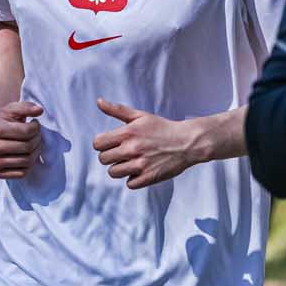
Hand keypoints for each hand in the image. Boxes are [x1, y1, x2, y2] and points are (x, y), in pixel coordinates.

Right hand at [0, 100, 43, 178]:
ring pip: (27, 161)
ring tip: (32, 143)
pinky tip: (24, 154)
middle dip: (37, 139)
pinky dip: (28, 164)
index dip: (36, 127)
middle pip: (28, 147)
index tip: (34, 123)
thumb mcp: (13, 109)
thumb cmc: (3, 119)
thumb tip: (39, 110)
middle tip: (36, 134)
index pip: (27, 131)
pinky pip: (22, 173)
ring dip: (35, 151)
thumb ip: (27, 107)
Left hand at [93, 99, 210, 188]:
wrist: (187, 142)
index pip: (98, 144)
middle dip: (110, 156)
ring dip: (120, 168)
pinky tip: (141, 170)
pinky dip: (134, 179)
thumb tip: (99, 101)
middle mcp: (132, 149)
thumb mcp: (140, 116)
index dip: (102, 144)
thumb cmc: (162, 128)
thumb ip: (117, 110)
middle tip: (122, 153)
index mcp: (128, 132)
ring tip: (131, 161)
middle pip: (103, 159)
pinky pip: (129, 184)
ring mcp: (141, 164)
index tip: (111, 144)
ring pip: (113, 173)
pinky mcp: (149, 177)